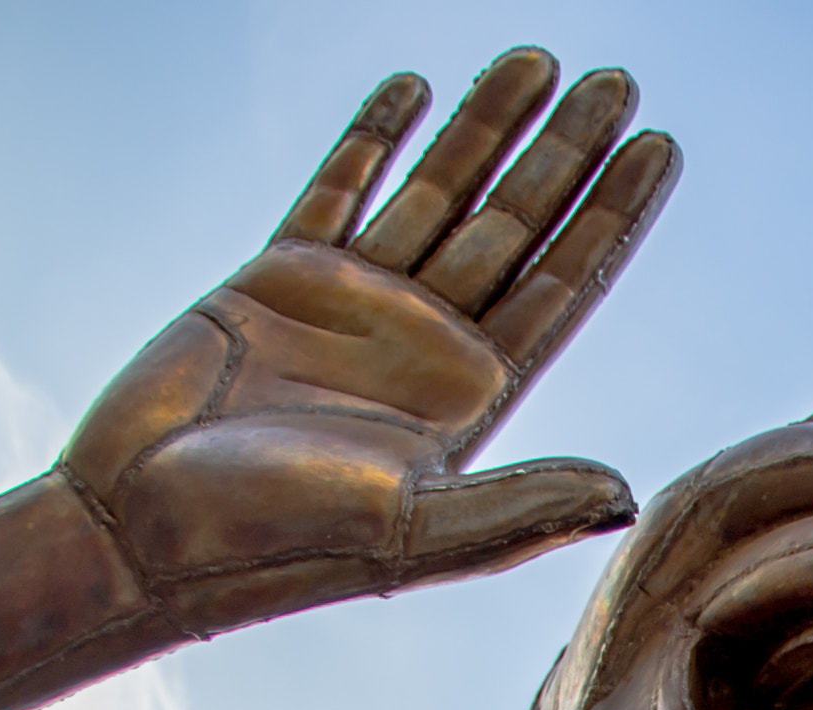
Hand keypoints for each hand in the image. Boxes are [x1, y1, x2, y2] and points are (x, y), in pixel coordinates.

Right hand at [60, 49, 678, 634]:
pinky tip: (416, 88)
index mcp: (472, 398)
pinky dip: (376, 140)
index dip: (612, 218)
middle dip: (568, 155)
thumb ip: (522, 510)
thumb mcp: (418, 533)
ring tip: (538, 57)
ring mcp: (355, 307)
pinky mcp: (278, 279)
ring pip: (439, 194)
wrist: (152, 530)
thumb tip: (626, 496)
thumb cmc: (285, 547)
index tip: (660, 147)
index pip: (563, 287)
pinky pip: (341, 189)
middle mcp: (426, 347)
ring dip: (487, 128)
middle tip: (619, 81)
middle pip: (517, 228)